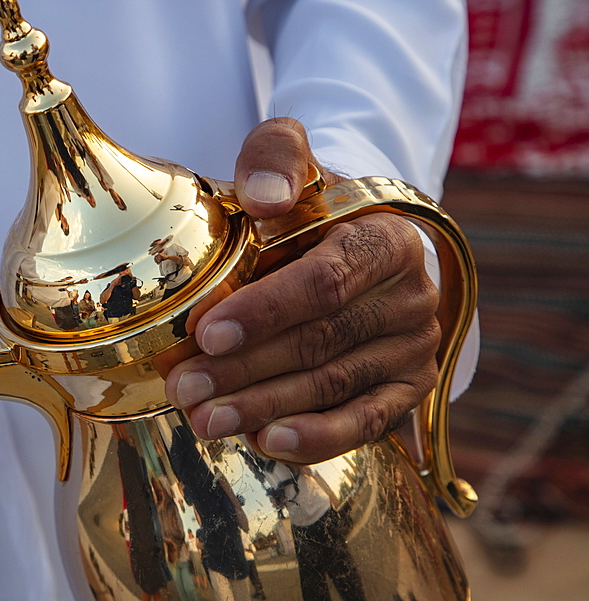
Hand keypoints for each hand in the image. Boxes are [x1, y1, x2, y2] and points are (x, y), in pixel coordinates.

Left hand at [164, 118, 440, 463]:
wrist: (347, 240)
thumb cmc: (306, 204)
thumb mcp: (289, 160)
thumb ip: (275, 158)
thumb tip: (265, 197)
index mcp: (386, 239)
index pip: (326, 281)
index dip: (266, 310)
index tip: (208, 332)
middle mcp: (413, 296)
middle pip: (322, 341)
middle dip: (246, 370)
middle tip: (187, 389)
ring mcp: (414, 347)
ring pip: (334, 385)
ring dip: (264, 407)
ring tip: (203, 419)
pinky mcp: (408, 388)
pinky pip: (365, 422)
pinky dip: (317, 438)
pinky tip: (265, 442)